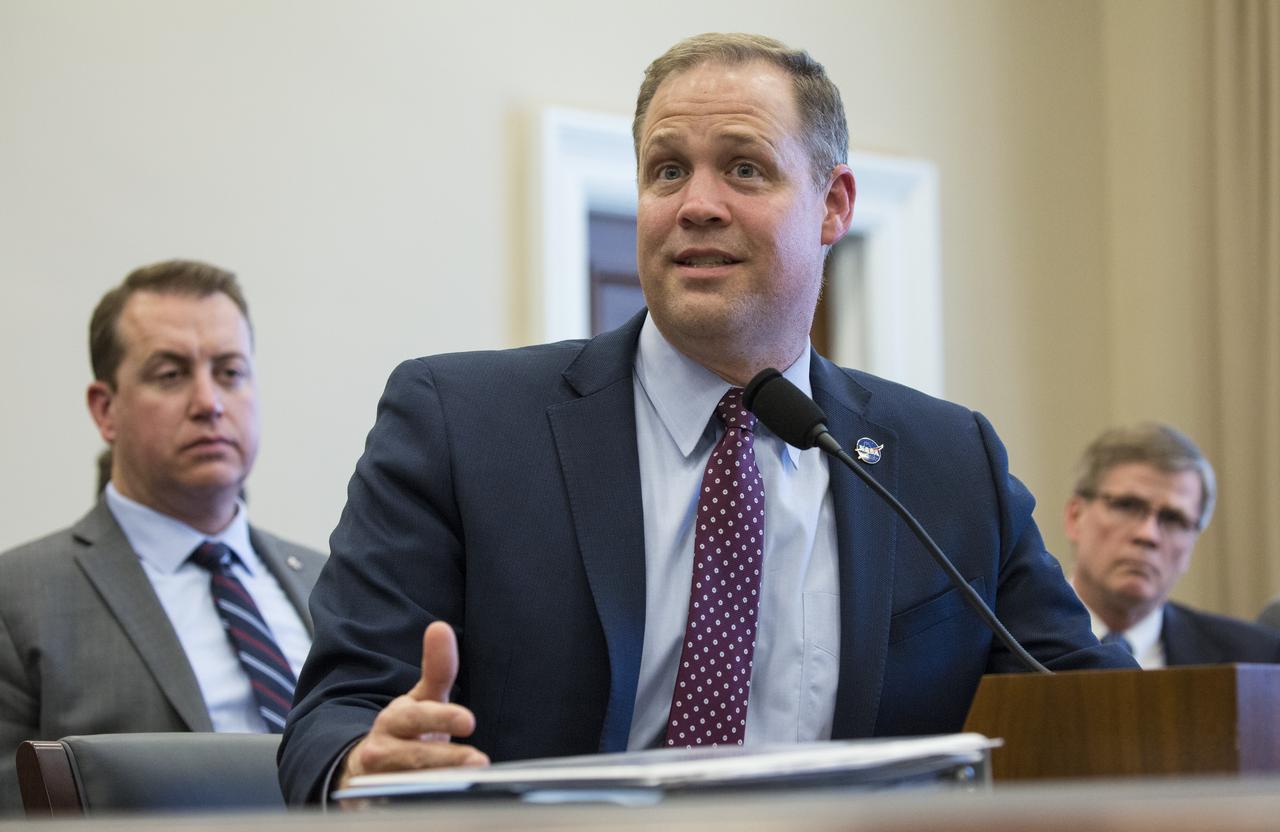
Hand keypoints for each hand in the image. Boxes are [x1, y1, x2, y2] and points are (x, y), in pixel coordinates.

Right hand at [336, 621, 488, 789]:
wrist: (368, 766)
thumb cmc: (406, 730)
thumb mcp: (421, 699)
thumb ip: (437, 668)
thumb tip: (440, 628)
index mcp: (396, 720)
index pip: (419, 717)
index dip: (442, 719)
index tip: (469, 721)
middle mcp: (385, 750)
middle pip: (416, 757)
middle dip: (446, 760)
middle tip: (478, 762)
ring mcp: (382, 781)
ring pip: (411, 785)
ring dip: (439, 785)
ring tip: (469, 783)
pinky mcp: (382, 805)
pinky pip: (402, 806)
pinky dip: (419, 805)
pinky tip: (446, 804)